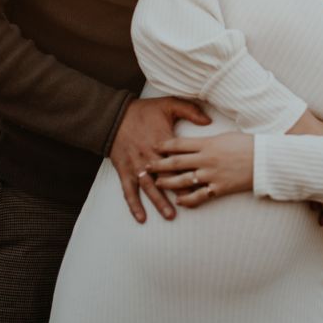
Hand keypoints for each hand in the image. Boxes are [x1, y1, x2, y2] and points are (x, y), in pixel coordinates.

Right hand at [109, 97, 211, 222]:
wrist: (114, 116)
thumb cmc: (143, 111)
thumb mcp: (169, 104)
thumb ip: (190, 111)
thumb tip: (208, 122)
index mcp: (162, 142)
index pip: (179, 161)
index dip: (190, 172)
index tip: (202, 183)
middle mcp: (149, 157)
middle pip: (165, 177)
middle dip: (178, 192)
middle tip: (190, 204)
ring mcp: (136, 166)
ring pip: (149, 188)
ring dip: (159, 202)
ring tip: (170, 216)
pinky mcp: (124, 171)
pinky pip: (128, 191)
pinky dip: (134, 205)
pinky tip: (141, 218)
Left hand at [148, 132, 253, 207]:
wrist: (266, 159)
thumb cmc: (248, 144)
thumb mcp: (226, 135)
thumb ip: (208, 140)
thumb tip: (196, 142)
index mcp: (208, 143)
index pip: (180, 144)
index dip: (165, 145)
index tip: (155, 146)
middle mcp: (206, 159)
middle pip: (176, 162)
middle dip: (160, 164)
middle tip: (148, 165)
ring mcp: (212, 175)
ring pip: (183, 181)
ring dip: (168, 183)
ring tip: (158, 183)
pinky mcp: (219, 189)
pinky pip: (200, 196)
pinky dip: (188, 200)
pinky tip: (179, 201)